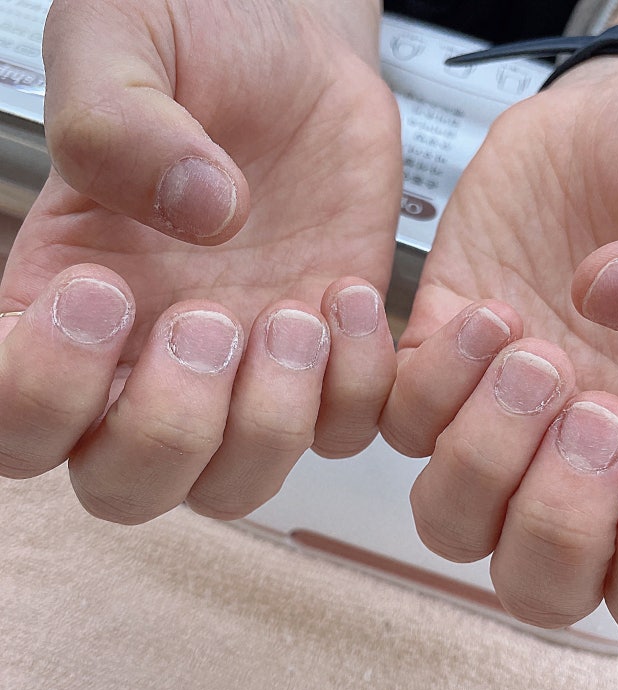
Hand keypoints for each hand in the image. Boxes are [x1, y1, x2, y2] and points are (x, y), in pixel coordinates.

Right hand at [0, 0, 401, 521]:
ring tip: (294, 311)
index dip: (41, 393)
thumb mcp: (124, 39)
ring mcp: (245, 375)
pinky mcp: (329, 364)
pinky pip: (340, 433)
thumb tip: (198, 215)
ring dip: (267, 424)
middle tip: (206, 318)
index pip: (16, 423)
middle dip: (169, 428)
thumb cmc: (200, 41)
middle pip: (126, 487)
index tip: (100, 291)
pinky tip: (348, 294)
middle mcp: (150, 363)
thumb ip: (114, 121)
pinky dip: (353, 387)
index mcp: (68, 306)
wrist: (301, 56)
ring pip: (234, 485)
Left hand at [381, 57, 617, 646]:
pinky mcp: (434, 364)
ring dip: (483, 458)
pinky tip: (486, 312)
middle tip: (596, 406)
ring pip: (450, 523)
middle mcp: (578, 461)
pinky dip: (431, 383)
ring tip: (533, 353)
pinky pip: (398, 424)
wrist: (601, 123)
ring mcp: (497, 420)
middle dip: (559, 516)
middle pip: (539, 586)